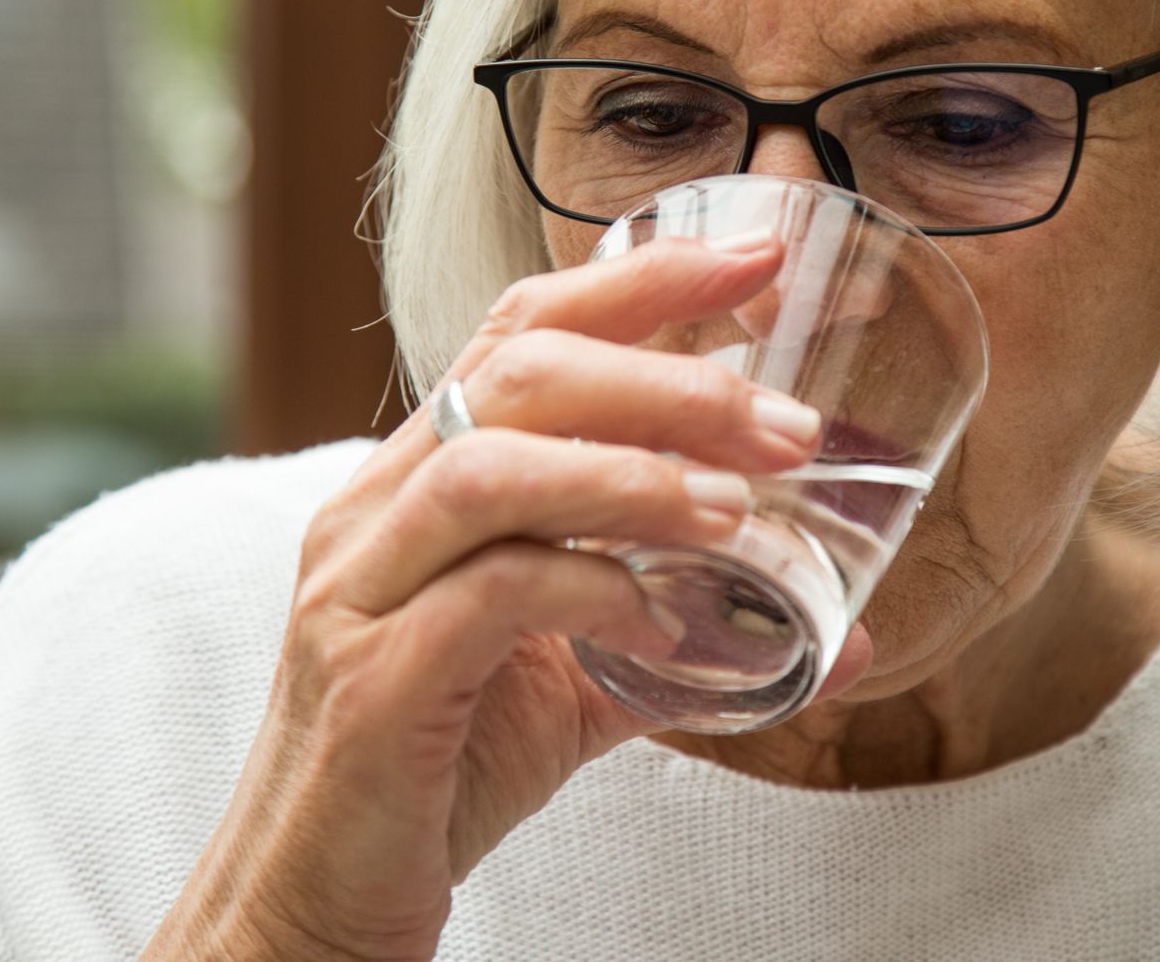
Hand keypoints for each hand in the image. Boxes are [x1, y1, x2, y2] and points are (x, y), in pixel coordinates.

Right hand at [144, 232, 875, 960]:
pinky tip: (661, 628)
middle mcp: (376, 510)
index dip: (642, 282)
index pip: (524, 330)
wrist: (316, 905)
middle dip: (671, 378)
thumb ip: (688, 634)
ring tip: (738, 513)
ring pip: (496, 466)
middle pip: (520, 372)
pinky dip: (591, 591)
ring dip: (635, 475)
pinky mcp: (370, 681)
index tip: (759, 261)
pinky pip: (485, 594)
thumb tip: (844, 628)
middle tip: (789, 426)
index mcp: (419, 481)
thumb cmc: (437, 770)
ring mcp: (360, 588)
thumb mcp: (574, 682)